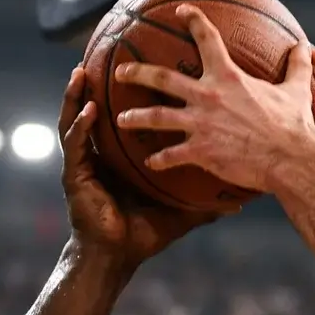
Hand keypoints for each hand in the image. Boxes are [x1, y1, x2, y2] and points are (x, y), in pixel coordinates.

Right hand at [58, 67, 224, 265]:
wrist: (117, 257)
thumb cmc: (145, 233)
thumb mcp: (181, 212)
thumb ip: (206, 203)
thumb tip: (238, 203)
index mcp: (123, 157)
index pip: (125, 118)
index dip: (126, 96)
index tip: (141, 69)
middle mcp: (103, 154)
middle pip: (101, 110)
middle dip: (99, 85)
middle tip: (109, 57)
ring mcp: (87, 162)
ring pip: (78, 120)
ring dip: (78, 96)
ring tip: (80, 73)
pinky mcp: (76, 174)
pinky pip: (75, 145)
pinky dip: (79, 127)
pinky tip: (87, 112)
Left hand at [114, 5, 314, 192]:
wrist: (290, 158)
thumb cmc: (294, 125)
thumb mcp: (297, 91)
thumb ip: (299, 68)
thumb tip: (307, 48)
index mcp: (229, 77)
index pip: (207, 38)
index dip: (193, 20)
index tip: (181, 12)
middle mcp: (208, 96)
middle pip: (161, 78)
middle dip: (137, 72)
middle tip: (121, 71)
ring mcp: (201, 124)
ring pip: (156, 117)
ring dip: (136, 117)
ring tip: (123, 118)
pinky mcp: (201, 151)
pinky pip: (172, 155)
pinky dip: (160, 159)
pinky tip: (151, 162)